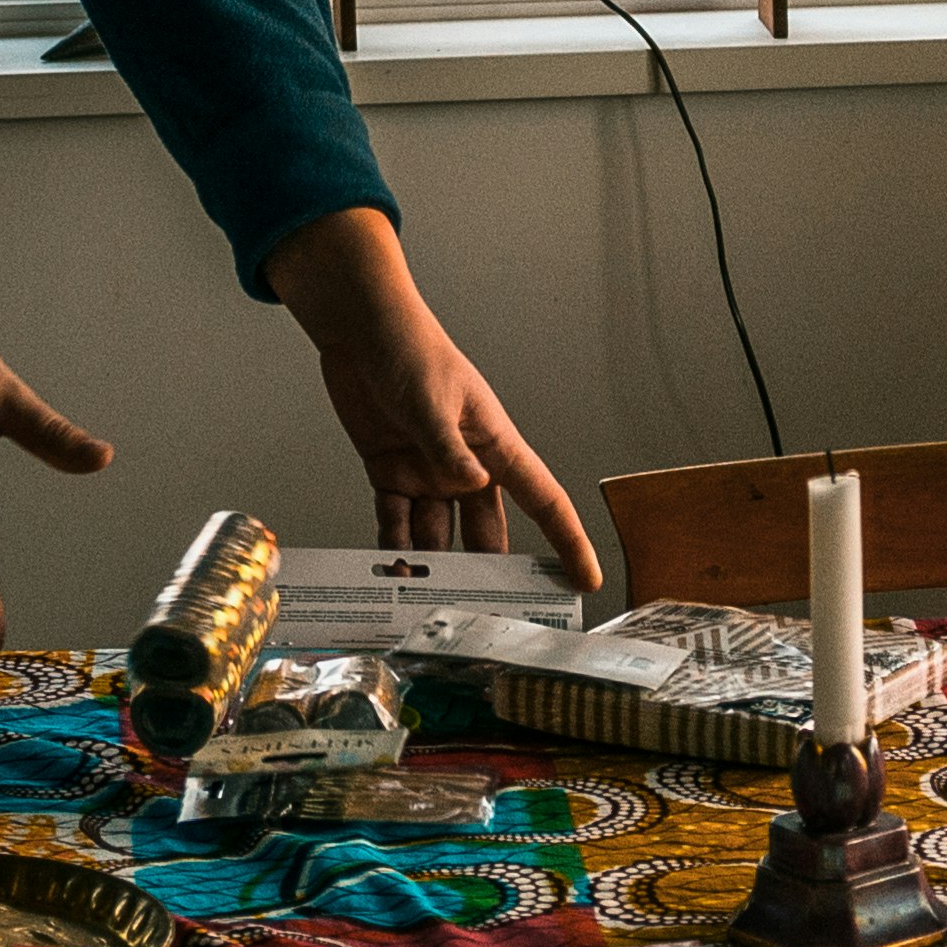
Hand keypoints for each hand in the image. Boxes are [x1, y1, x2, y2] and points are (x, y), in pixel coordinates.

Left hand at [261, 208, 599, 576]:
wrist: (360, 331)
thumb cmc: (411, 349)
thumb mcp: (432, 400)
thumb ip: (449, 448)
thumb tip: (474, 485)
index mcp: (494, 444)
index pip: (542, 498)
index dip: (567, 540)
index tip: (586, 578)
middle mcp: (466, 466)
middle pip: (487, 532)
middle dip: (490, 573)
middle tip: (490, 615)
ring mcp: (428, 473)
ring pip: (438, 536)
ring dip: (432, 567)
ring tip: (426, 602)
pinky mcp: (390, 473)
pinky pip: (396, 522)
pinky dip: (392, 546)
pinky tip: (387, 573)